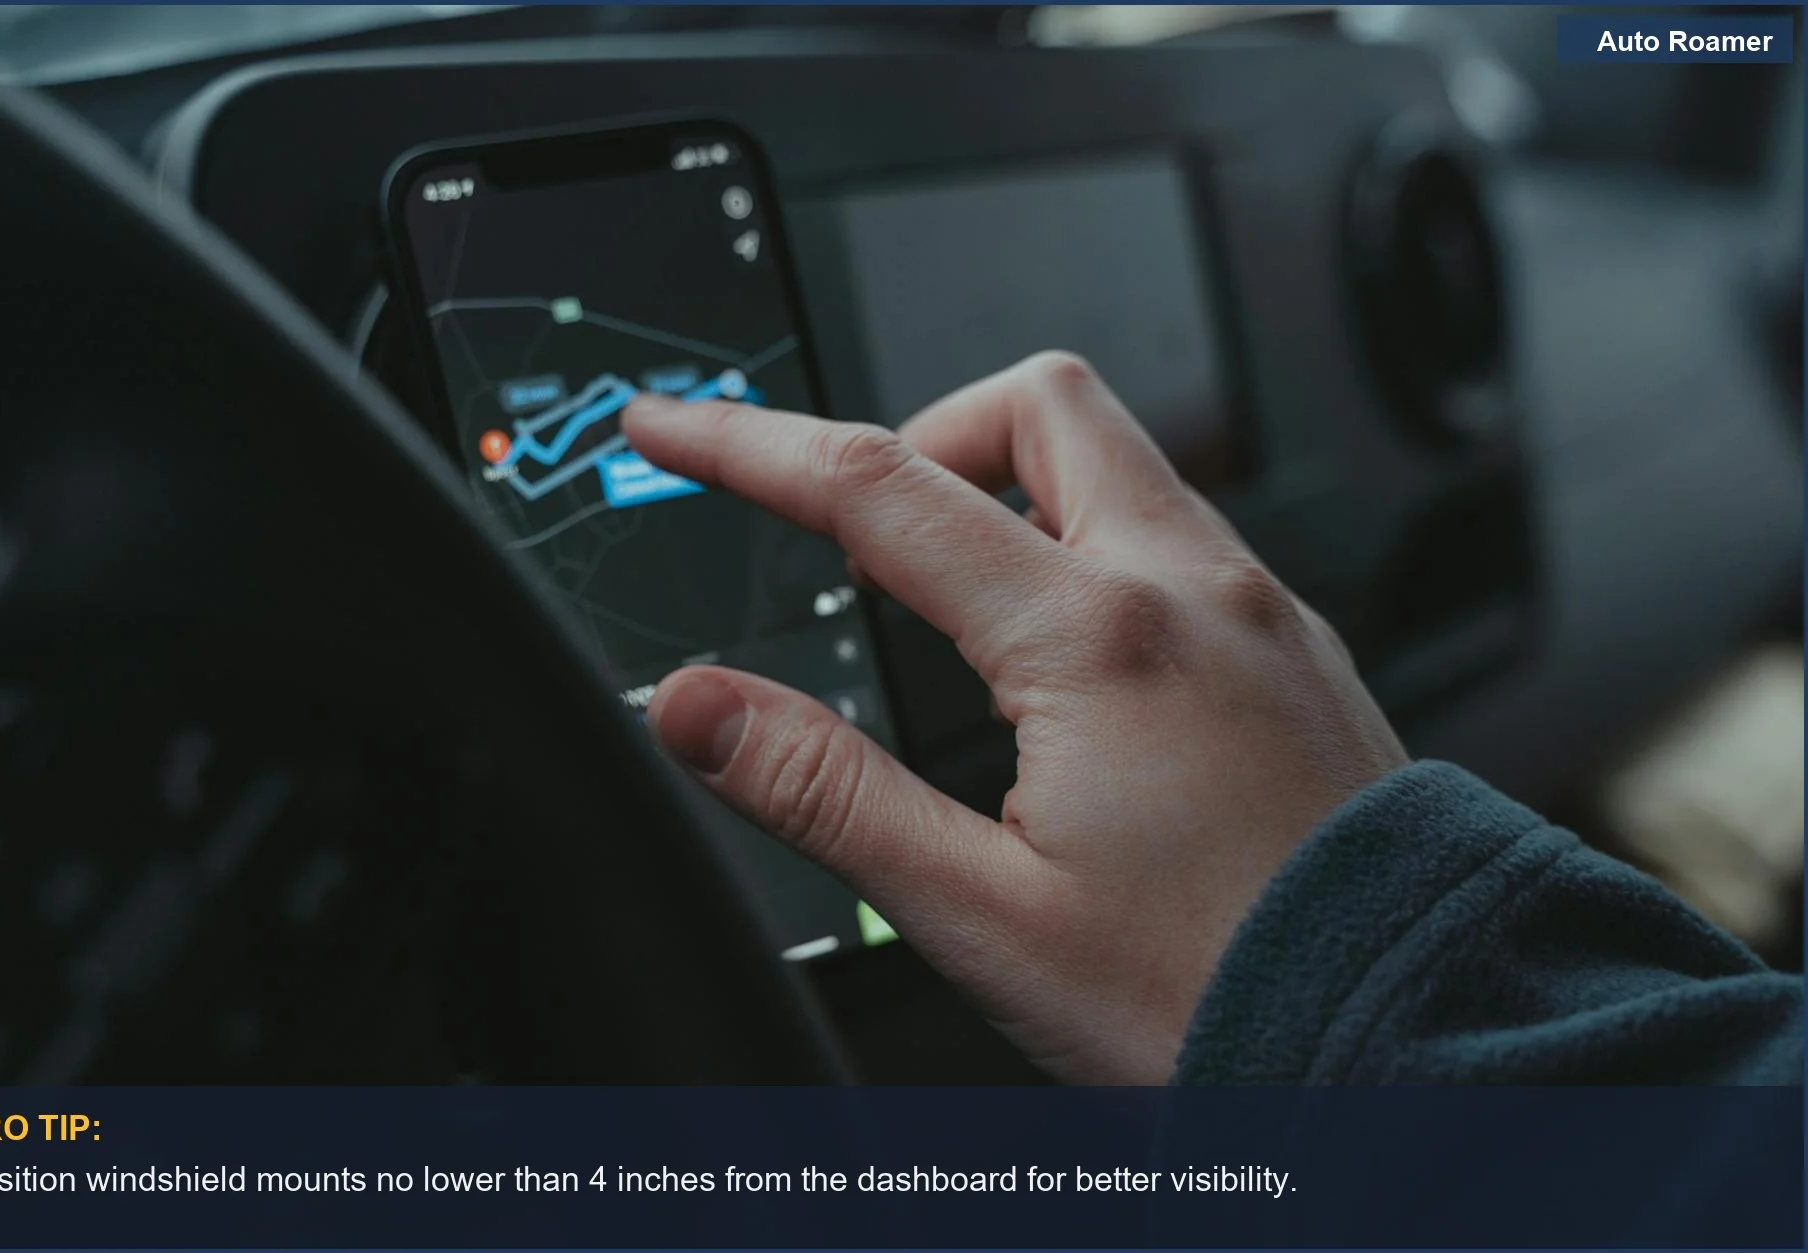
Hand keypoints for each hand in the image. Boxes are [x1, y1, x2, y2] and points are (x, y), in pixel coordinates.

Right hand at [622, 352, 1406, 1083]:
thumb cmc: (1218, 998)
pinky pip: (1182, 537)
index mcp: (1099, 642)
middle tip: (862, 530)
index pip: (882, 489)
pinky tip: (1076, 667)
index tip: (674, 424)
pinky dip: (1097, 548)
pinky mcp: (1301, 652)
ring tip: (959, 610)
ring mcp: (1264, 612)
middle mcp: (1196, 592)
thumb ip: (823, 790)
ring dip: (1016, 488)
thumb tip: (697, 706)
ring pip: (1121, 461)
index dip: (750, 445)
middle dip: (924, 430)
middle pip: (1036, 403)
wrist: (1418, 1047)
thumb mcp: (981, 914)